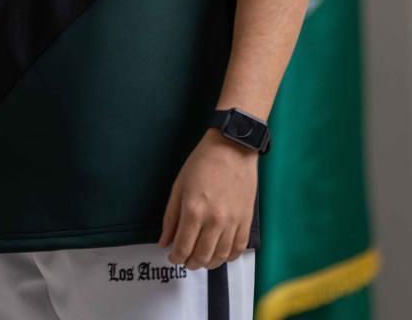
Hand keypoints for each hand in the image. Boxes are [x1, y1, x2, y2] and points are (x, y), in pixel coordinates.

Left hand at [157, 128, 257, 269]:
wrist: (233, 148)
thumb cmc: (203, 162)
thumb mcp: (179, 185)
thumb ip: (171, 217)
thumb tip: (165, 241)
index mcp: (193, 210)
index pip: (183, 248)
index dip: (175, 258)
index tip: (172, 256)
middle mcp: (214, 220)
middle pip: (201, 257)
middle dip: (189, 263)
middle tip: (185, 259)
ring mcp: (232, 222)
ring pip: (220, 257)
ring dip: (208, 263)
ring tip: (201, 258)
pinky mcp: (246, 220)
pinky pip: (238, 249)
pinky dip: (228, 257)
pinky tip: (221, 253)